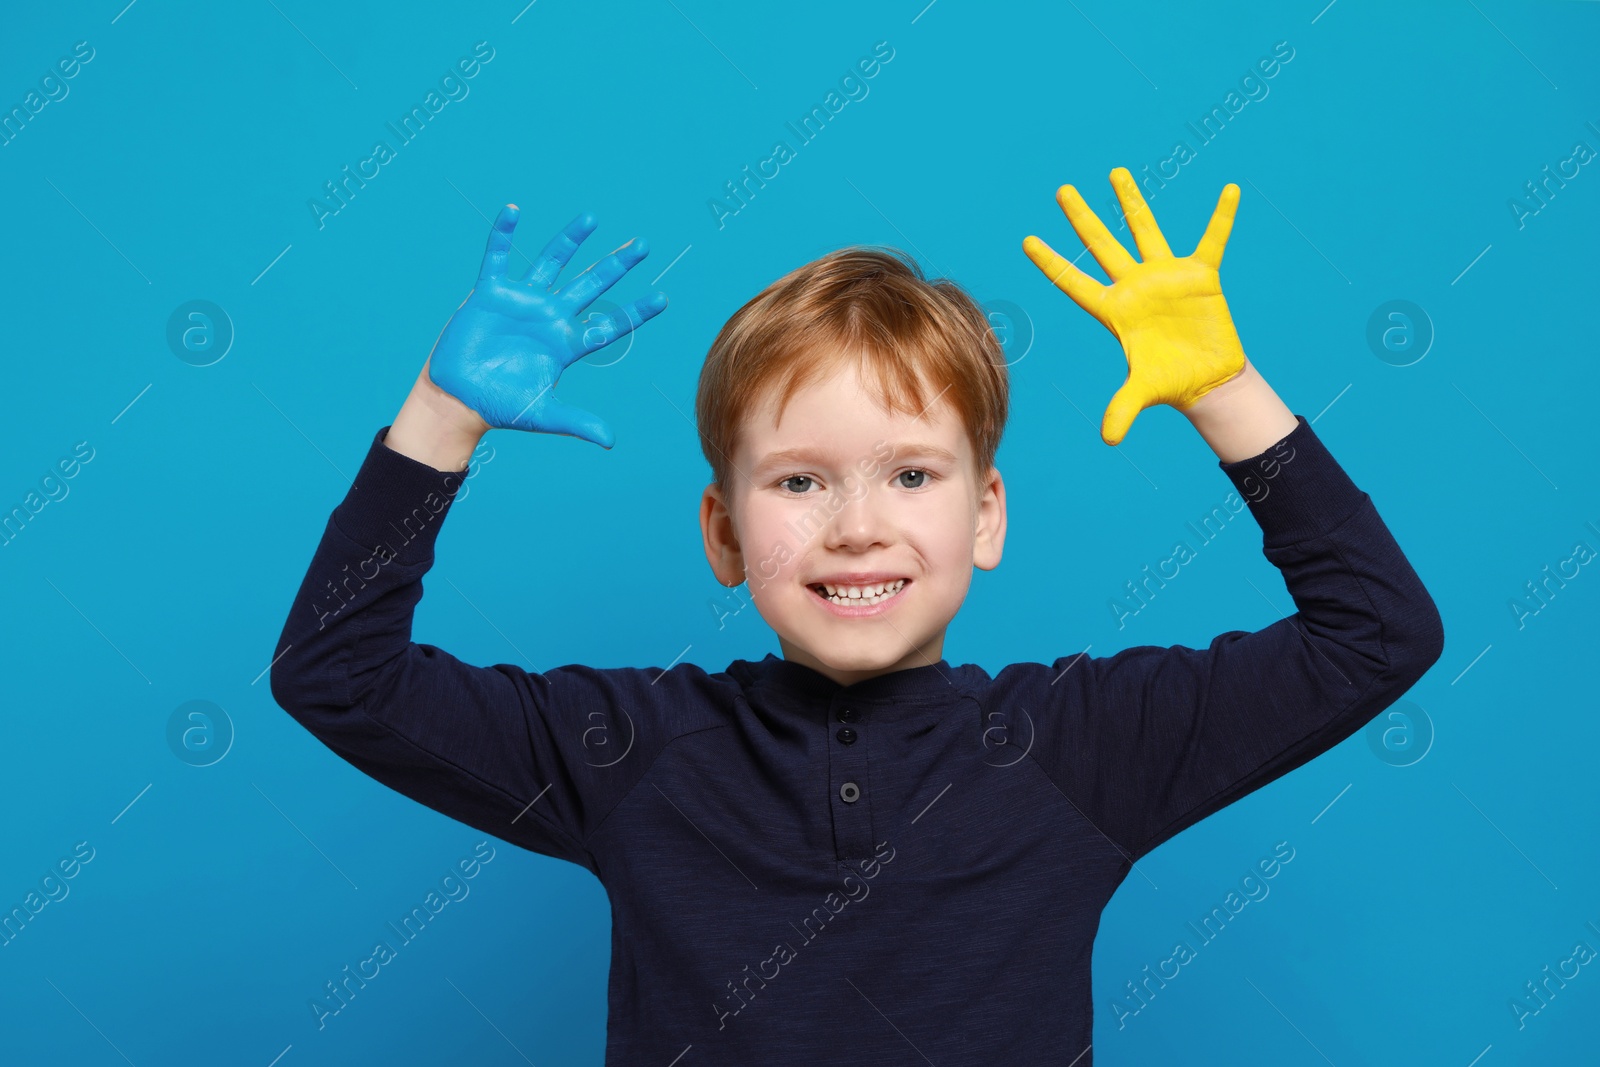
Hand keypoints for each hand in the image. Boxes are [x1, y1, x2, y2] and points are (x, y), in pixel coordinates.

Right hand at [426, 204, 667, 447]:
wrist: (458, 399)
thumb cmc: (500, 406)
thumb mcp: (543, 413)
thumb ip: (577, 422)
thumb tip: (611, 441)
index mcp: (566, 343)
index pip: (609, 324)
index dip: (635, 311)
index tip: (663, 297)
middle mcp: (549, 317)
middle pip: (591, 284)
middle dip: (616, 264)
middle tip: (643, 245)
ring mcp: (522, 302)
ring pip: (552, 263)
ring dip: (571, 240)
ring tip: (592, 218)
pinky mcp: (490, 294)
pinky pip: (499, 258)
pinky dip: (504, 234)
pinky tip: (514, 209)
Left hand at [1022, 168, 1245, 445]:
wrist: (1207, 378)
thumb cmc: (1171, 382)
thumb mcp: (1143, 393)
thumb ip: (1123, 409)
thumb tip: (1109, 439)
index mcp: (1115, 310)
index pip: (1076, 282)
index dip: (1053, 263)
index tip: (1027, 240)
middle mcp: (1135, 287)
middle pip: (1102, 246)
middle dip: (1082, 219)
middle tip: (1063, 191)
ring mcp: (1166, 277)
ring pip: (1144, 231)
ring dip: (1132, 203)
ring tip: (1116, 173)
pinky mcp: (1200, 276)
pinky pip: (1212, 240)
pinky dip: (1222, 218)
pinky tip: (1230, 191)